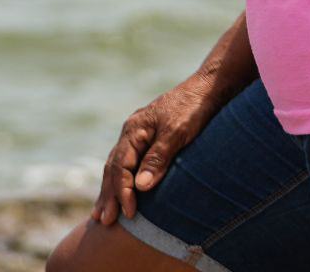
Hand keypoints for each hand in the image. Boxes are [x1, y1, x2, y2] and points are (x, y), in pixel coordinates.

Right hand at [92, 78, 224, 225]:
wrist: (208, 87)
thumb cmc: (194, 108)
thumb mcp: (177, 132)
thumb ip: (158, 158)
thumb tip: (140, 187)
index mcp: (134, 129)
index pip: (120, 166)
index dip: (123, 192)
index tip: (129, 214)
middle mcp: (131, 132)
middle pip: (112, 167)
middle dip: (108, 195)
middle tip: (104, 221)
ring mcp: (138, 135)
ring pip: (117, 166)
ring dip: (109, 190)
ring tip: (101, 214)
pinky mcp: (148, 139)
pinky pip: (128, 163)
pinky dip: (121, 181)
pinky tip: (120, 193)